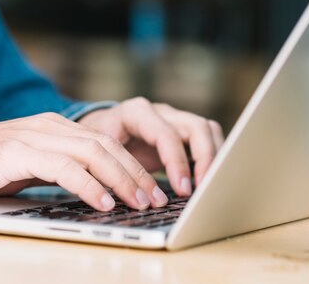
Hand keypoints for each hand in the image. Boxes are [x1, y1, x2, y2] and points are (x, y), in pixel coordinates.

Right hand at [0, 112, 170, 210]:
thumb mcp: (28, 167)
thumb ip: (58, 170)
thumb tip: (92, 191)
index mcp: (54, 128)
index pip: (104, 143)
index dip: (132, 167)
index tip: (152, 190)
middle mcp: (48, 126)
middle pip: (106, 145)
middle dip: (135, 173)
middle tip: (156, 198)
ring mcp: (34, 136)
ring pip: (92, 153)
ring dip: (121, 179)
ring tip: (139, 203)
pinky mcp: (18, 151)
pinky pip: (63, 167)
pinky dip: (88, 185)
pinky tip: (103, 202)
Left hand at [78, 97, 223, 195]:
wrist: (95, 129)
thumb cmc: (95, 142)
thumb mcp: (98, 152)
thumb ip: (114, 169)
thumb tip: (131, 197)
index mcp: (135, 112)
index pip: (165, 133)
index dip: (176, 161)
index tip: (181, 188)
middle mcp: (159, 112)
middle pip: (196, 126)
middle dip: (204, 159)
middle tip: (202, 189)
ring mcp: (173, 119)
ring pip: (207, 130)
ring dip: (214, 157)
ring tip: (209, 186)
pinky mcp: (181, 132)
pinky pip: (207, 139)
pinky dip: (212, 158)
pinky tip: (207, 180)